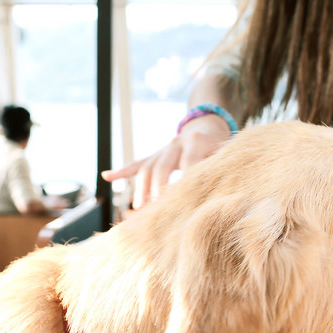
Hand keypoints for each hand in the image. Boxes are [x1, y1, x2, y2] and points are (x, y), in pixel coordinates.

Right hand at [101, 114, 231, 208]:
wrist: (207, 124)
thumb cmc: (219, 146)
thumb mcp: (224, 154)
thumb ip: (218, 169)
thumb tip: (218, 192)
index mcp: (196, 142)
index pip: (188, 163)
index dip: (184, 181)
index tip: (181, 201)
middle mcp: (176, 143)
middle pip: (162, 166)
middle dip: (158, 188)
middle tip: (156, 209)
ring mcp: (163, 149)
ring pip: (147, 167)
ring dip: (142, 188)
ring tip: (139, 208)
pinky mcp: (155, 154)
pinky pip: (137, 163)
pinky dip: (122, 171)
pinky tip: (107, 176)